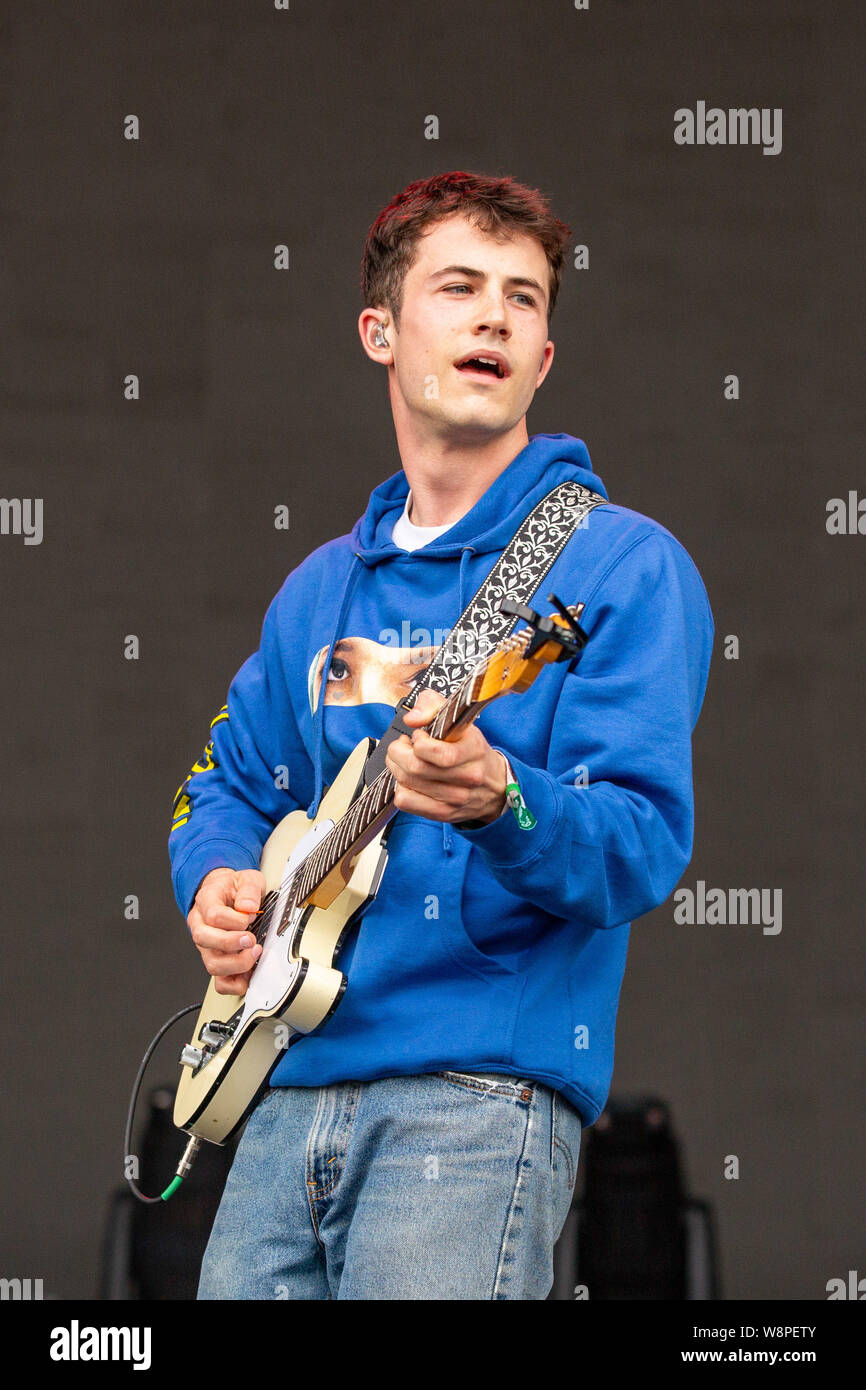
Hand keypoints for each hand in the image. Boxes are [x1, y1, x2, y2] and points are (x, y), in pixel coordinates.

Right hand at [186, 866, 265, 996]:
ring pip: (212, 964)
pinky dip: (235, 983)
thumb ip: (249, 890)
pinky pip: (219, 982)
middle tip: (251, 940)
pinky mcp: (216, 961)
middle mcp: (200, 926)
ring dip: (236, 963)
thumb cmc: (234, 889)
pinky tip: (249, 974)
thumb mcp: (247, 878)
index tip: (250, 917)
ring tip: (254, 953)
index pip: (213, 915)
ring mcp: (207, 946)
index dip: (234, 920)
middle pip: (204, 940)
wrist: (226, 894)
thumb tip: (248, 908)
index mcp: (206, 902)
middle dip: (231, 943)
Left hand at [385, 689, 508, 825]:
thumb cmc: (471, 750)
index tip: (418, 735)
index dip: (418, 742)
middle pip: (416, 768)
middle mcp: (468, 777)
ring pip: (407, 784)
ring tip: (404, 759)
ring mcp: (456, 798)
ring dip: (396, 768)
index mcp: (473, 750)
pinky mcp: (444, 813)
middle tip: (401, 746)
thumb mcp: (459, 721)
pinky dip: (399, 788)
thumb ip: (433, 706)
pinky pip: (407, 802)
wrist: (495, 785)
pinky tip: (408, 779)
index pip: (438, 753)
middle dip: (398, 752)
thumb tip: (411, 718)